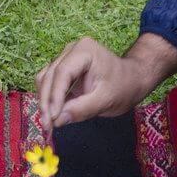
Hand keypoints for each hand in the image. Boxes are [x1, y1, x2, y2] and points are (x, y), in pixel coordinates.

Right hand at [35, 34, 176, 129]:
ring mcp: (65, 58)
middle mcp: (71, 50)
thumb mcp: (106, 100)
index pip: (62, 73)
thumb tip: (57, 120)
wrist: (132, 80)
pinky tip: (52, 115)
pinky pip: (49, 83)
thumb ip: (82, 109)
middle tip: (47, 126)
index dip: (54, 96)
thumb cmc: (123, 87)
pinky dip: (48, 99)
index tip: (52, 118)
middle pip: (49, 76)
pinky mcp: (63, 69)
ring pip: (45, 79)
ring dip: (44, 101)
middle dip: (46, 102)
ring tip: (48, 123)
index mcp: (85, 51)